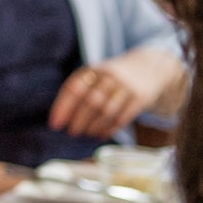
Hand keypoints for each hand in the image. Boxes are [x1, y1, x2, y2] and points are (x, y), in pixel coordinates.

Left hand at [48, 47, 184, 139]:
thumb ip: (78, 91)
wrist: (147, 68)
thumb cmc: (110, 78)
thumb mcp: (94, 76)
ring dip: (94, 126)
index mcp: (92, 70)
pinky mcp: (140, 98)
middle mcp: (108, 77)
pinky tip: (101, 134)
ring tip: (86, 134)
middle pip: (91, 101)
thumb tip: (59, 117)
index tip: (55, 124)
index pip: (73, 88)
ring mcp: (125, 87)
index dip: (62, 107)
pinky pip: (123, 117)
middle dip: (78, 120)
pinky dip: (110, 128)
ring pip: (107, 110)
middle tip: (71, 132)